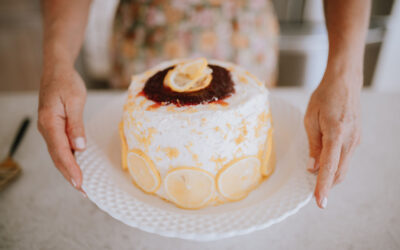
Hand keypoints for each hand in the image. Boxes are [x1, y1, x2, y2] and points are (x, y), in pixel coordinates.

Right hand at [38, 63, 86, 193]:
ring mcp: (48, 129)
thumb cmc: (67, 83)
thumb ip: (76, 125)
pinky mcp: (53, 128)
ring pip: (58, 155)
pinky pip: (60, 148)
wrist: (57, 70)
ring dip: (68, 170)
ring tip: (81, 185)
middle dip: (70, 175)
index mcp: (50, 122)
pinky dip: (68, 160)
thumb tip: (79, 147)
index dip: (71, 169)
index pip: (61, 152)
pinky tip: (76, 167)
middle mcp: (46, 129)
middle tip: (83, 191)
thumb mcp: (74, 101)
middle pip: (58, 157)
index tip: (80, 183)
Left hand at [304, 64, 361, 208]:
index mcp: (336, 134)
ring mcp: (356, 140)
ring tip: (317, 177)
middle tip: (314, 192)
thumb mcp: (310, 119)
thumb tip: (312, 167)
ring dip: (331, 176)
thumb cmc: (323, 97)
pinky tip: (325, 162)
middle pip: (339, 172)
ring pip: (344, 167)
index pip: (328, 168)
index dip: (323, 187)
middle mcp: (350, 140)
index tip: (319, 202)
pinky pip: (346, 158)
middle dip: (327, 185)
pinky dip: (336, 165)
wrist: (344, 81)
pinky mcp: (357, 138)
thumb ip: (313, 145)